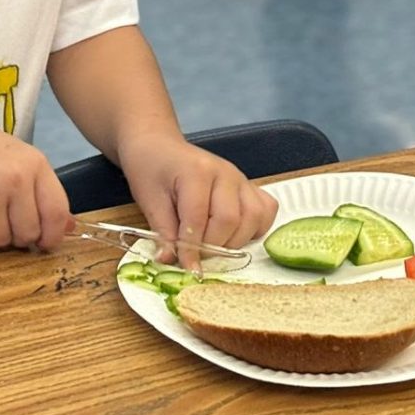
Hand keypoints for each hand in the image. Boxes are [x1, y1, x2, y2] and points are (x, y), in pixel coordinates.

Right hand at [0, 118, 69, 252]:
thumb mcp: (22, 162)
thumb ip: (45, 193)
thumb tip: (69, 227)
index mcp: (35, 165)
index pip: (56, 212)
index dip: (53, 235)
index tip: (45, 242)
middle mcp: (15, 179)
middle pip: (29, 233)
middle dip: (19, 236)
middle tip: (5, 220)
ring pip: (2, 242)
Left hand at [118, 132, 278, 267]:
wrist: (160, 146)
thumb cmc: (152, 168)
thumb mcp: (149, 200)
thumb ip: (163, 232)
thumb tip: (171, 260)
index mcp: (197, 173)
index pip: (199, 218)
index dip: (192, 248)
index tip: (187, 268)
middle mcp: (226, 174)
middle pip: (230, 220)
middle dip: (214, 247)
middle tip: (196, 257)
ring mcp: (241, 179)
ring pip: (253, 218)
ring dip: (234, 241)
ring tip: (213, 246)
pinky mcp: (248, 186)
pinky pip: (265, 210)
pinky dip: (255, 228)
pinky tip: (235, 234)